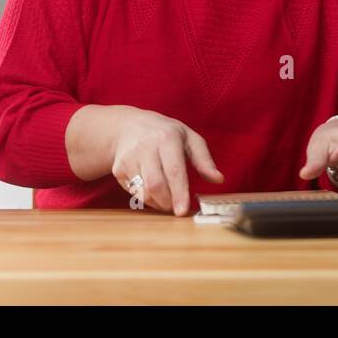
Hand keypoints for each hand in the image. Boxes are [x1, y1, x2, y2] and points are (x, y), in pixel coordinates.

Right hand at [107, 109, 223, 215]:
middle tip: (179, 208)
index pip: (174, 170)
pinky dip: (147, 199)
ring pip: (143, 192)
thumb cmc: (165, 134)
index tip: (183, 210)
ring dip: (158, 203)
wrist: (128, 127)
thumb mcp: (189, 138)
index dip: (179, 192)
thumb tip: (218, 179)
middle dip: (168, 202)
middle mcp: (145, 148)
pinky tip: (154, 191)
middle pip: (155, 184)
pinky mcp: (118, 170)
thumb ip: (204, 160)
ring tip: (168, 199)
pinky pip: (134, 193)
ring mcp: (128, 159)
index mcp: (167, 138)